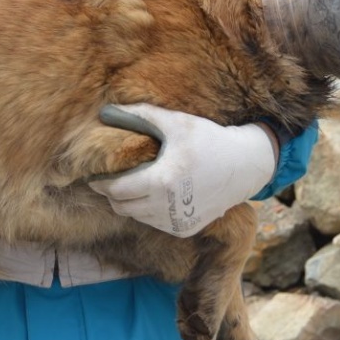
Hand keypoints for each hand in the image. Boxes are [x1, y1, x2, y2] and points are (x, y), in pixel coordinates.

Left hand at [86, 103, 278, 237]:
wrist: (244, 166)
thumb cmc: (208, 139)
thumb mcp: (175, 123)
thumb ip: (140, 115)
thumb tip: (106, 111)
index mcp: (162, 181)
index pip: (117, 190)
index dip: (101, 184)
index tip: (94, 177)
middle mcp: (168, 207)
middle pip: (123, 208)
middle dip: (112, 195)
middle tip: (110, 181)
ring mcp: (178, 221)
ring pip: (137, 217)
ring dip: (131, 204)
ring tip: (133, 186)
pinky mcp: (186, 229)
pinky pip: (155, 224)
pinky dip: (149, 212)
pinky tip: (155, 196)